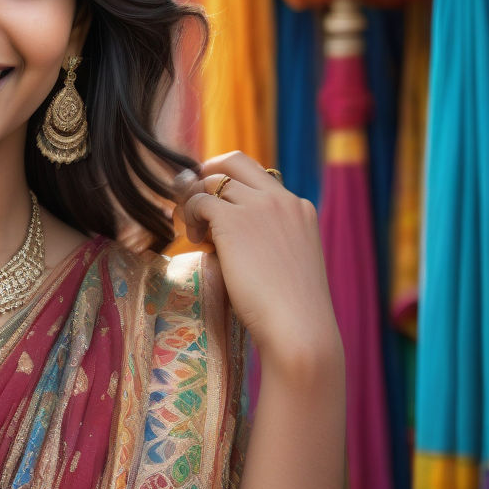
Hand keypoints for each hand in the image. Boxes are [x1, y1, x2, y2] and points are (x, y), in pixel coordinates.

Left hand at [172, 152, 342, 381]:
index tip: (216, 203)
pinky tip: (195, 240)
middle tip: (192, 200)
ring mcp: (257, 207)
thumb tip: (226, 236)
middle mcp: (280, 199)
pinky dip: (190, 216)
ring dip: (194, 201)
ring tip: (194, 231)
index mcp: (298, 208)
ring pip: (210, 182)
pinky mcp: (232, 220)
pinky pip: (198, 201)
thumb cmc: (291, 309)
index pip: (258, 175)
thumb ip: (266, 240)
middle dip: (207, 174)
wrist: (298, 328)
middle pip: (233, 161)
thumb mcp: (287, 262)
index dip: (230, 184)